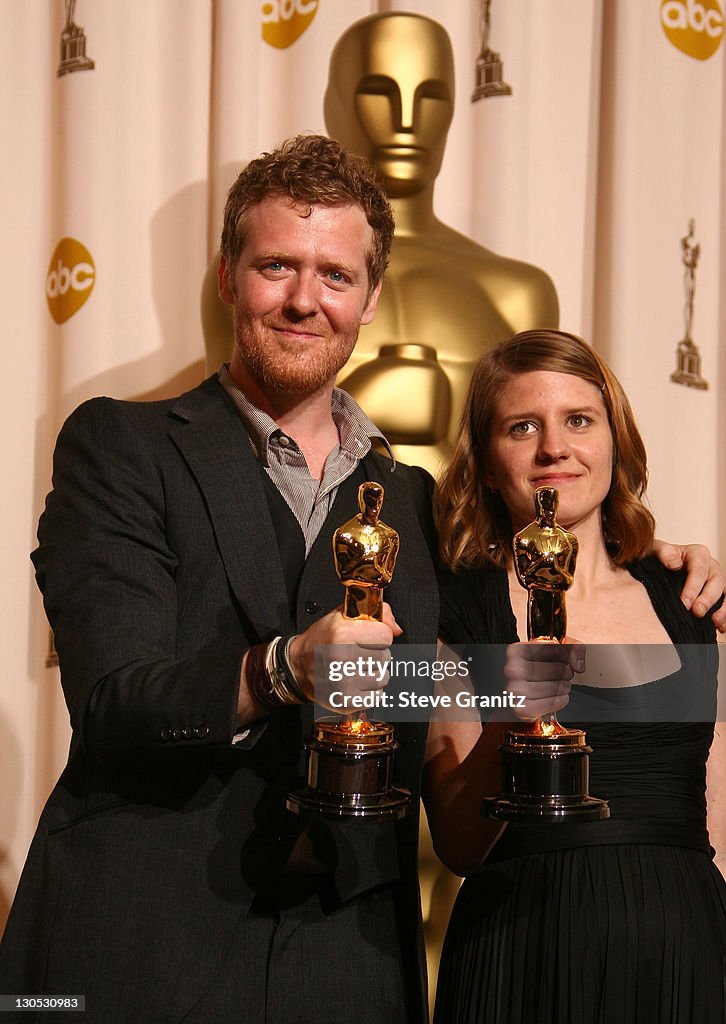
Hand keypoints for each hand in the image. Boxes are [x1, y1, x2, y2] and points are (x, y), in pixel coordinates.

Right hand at [288, 603, 402, 710]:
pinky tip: (354, 682)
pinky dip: (369, 691)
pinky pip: (376, 695)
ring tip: (355, 668)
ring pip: (383, 677)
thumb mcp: (344, 615)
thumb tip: (397, 630)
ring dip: (373, 673)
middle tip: (358, 653)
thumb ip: (376, 614)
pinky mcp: (345, 701)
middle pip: (386, 657)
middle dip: (376, 654)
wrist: (298, 666)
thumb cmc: (322, 639)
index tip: (367, 638)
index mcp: (342, 633)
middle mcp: (342, 658)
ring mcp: (344, 682)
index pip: (386, 636)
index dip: (379, 635)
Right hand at [503, 639, 584, 721]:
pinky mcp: (521, 707)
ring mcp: (515, 689)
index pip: (553, 648)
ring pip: (555, 688)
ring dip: (565, 688)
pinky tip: (560, 698)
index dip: (565, 655)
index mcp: (517, 650)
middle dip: (567, 673)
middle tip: (565, 674)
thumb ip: (573, 648)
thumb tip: (578, 665)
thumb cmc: (535, 672)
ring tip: (563, 686)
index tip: (564, 659)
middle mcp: (512, 669)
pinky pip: (550, 704)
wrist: (521, 694)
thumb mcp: (553, 651)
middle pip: (556, 669)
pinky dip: (560, 701)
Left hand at [652, 540, 725, 631]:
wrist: (654, 567)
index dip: (693, 586)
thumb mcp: (654, 550)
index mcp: (697, 554)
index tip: (684, 602)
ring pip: (724, 593)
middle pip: (716, 581)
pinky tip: (720, 627)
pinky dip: (724, 616)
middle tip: (697, 612)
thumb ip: (663, 552)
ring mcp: (714, 581)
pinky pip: (724, 605)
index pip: (699, 568)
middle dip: (707, 598)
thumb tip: (674, 564)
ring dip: (721, 609)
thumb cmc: (656, 558)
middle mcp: (710, 566)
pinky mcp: (715, 595)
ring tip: (714, 621)